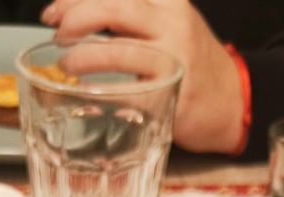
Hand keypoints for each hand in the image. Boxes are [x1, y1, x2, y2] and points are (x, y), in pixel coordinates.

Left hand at [40, 0, 243, 153]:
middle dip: (76, 18)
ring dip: (84, 57)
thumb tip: (72, 15)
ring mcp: (173, 60)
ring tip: (67, 65)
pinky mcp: (170, 95)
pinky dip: (100, 92)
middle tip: (58, 34)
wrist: (231, 100)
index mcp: (167, 1)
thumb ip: (128, 16)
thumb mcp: (168, 23)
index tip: (52, 12)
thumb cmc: (190, 61)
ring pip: (118, 50)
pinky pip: (126, 92)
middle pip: (114, 8)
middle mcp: (172, 24)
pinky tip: (86, 94)